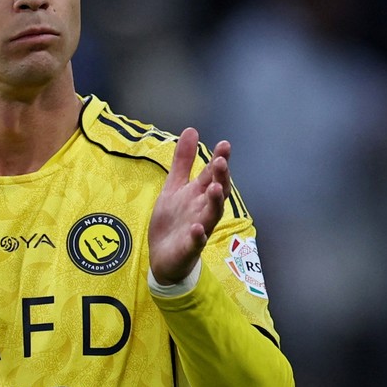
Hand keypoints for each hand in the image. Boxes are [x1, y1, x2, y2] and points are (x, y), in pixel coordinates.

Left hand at [148, 129, 231, 284]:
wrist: (162, 256)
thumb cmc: (173, 220)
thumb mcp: (174, 187)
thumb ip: (183, 161)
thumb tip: (191, 130)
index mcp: (199, 194)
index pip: (212, 175)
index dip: (219, 160)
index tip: (224, 145)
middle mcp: (203, 210)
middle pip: (217, 192)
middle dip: (220, 178)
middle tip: (221, 162)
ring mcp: (199, 229)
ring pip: (212, 215)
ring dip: (215, 202)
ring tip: (215, 188)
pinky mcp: (189, 248)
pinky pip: (196, 242)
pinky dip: (198, 235)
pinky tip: (197, 228)